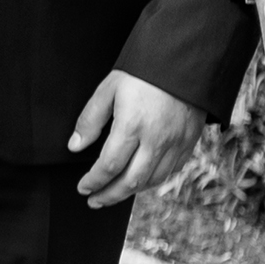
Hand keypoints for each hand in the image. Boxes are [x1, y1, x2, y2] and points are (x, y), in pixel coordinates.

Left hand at [68, 68, 205, 207]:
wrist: (185, 63)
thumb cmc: (143, 73)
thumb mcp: (109, 89)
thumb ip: (90, 120)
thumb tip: (75, 146)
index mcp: (133, 125)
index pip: (110, 165)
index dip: (94, 181)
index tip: (82, 187)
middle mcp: (157, 140)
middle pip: (131, 181)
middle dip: (110, 195)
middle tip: (93, 201)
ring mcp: (176, 144)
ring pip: (152, 181)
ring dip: (130, 192)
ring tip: (112, 194)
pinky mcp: (189, 143)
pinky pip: (170, 172)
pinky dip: (152, 181)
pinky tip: (139, 181)